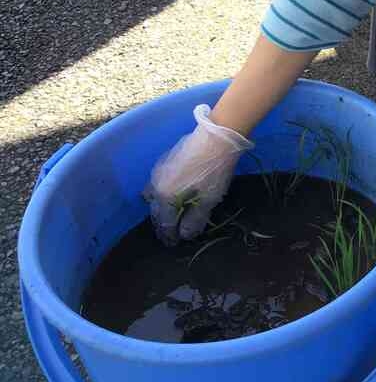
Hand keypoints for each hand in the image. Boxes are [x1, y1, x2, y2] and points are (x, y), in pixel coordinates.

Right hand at [143, 104, 253, 244]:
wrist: (216, 137)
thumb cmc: (214, 171)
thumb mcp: (209, 199)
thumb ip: (195, 219)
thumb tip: (185, 235)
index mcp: (165, 197)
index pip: (165, 223)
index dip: (169, 235)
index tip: (173, 244)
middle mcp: (156, 185)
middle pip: (156, 211)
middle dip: (163, 224)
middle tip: (170, 234)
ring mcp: (158, 172)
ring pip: (153, 196)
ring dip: (160, 208)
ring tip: (170, 215)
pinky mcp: (164, 161)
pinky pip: (157, 184)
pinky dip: (162, 194)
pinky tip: (171, 194)